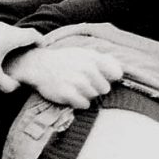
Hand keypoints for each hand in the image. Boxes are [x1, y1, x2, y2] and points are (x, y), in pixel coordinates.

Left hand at [0, 22, 42, 91]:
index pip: (34, 35)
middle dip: (29, 44)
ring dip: (16, 42)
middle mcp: (4, 28)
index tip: (43, 51)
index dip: (41, 43)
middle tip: (31, 57)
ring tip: (16, 56)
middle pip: (23, 33)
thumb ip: (8, 85)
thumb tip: (16, 87)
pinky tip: (0, 53)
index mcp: (10, 37)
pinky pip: (1, 33)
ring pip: (11, 32)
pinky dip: (5, 40)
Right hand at [5, 46, 122, 108]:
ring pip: (93, 97)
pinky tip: (71, 95)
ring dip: (85, 95)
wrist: (38, 65)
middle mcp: (86, 68)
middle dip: (96, 88)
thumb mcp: (83, 53)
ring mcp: (76, 81)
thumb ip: (103, 60)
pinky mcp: (67, 93)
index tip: (102, 77)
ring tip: (74, 87)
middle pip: (104, 89)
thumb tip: (120, 71)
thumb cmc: (64, 60)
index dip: (110, 78)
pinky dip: (79, 102)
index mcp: (92, 58)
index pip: (116, 73)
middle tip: (82, 83)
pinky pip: (83, 105)